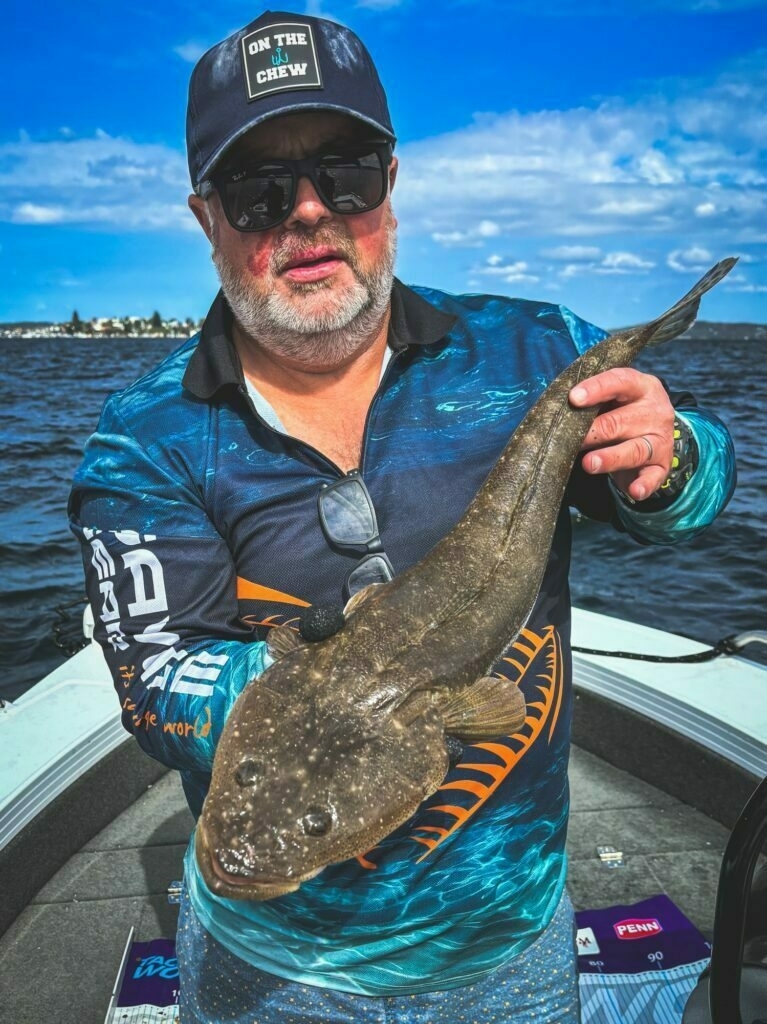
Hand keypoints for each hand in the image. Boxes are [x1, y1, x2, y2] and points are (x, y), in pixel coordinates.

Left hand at [569, 368, 674, 501]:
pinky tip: (634, 491)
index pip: (619, 382)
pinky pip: (654, 476)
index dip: (596, 389)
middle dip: (593, 432)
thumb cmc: (622, 409)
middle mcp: (654, 411)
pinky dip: (644, 485)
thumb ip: (593, 401)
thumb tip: (559, 411)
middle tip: (570, 440)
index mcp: (641, 387)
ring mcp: (660, 439)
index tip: (573, 399)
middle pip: (620, 422)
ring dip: (611, 458)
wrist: (654, 429)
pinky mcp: (661, 465)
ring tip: (589, 463)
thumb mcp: (612, 398)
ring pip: (635, 450)